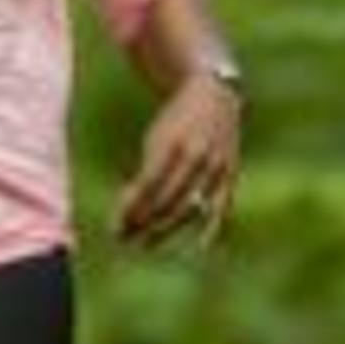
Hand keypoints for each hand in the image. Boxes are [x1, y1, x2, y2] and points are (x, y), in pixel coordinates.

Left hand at [116, 72, 242, 246]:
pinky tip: (201, 247)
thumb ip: (146, 175)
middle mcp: (196, 157)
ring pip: (190, 208)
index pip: (147, 187)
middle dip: (143, 224)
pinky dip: (213, 227)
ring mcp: (216, 167)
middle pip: (167, 201)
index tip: (114, 228)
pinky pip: (222, 206)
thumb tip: (129, 212)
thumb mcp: (156, 141)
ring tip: (145, 243)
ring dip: (165, 229)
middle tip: (123, 240)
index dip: (130, 210)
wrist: (213, 96)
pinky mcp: (230, 174)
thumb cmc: (175, 122)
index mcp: (172, 145)